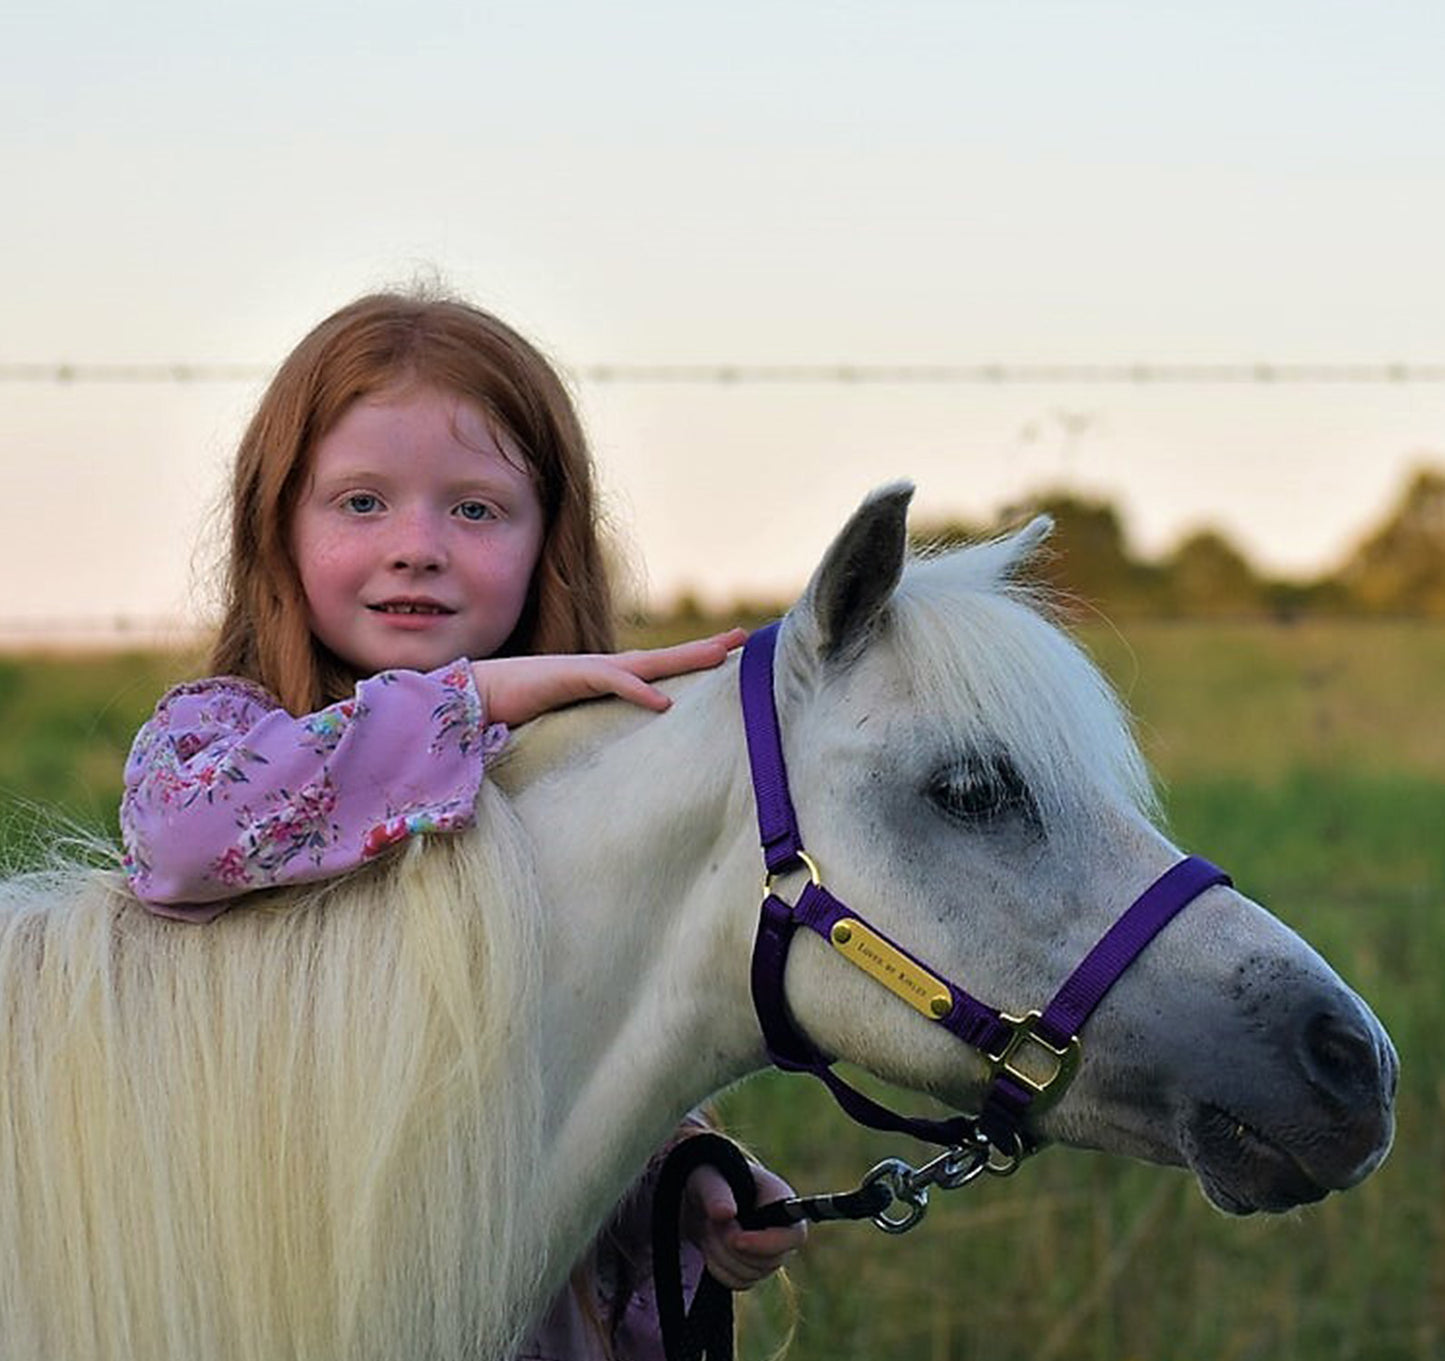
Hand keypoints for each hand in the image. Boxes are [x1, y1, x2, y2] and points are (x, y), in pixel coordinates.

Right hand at [471, 629, 747, 726]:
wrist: (473, 696)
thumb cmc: (513, 711)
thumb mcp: (564, 723)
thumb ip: (589, 731)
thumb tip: (611, 757)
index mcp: (603, 679)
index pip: (655, 668)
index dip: (689, 661)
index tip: (725, 656)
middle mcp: (601, 668)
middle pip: (663, 657)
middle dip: (703, 648)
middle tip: (745, 637)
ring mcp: (587, 669)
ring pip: (646, 662)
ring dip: (684, 658)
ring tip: (722, 654)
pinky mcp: (569, 676)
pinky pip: (610, 681)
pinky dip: (637, 690)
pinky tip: (665, 702)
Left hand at [681, 1161, 807, 1290]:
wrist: (697, 1198)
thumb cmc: (708, 1178)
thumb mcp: (707, 1177)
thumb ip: (716, 1192)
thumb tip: (726, 1212)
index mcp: (780, 1199)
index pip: (795, 1235)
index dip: (768, 1244)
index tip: (736, 1240)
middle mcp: (782, 1229)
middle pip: (771, 1261)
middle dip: (732, 1246)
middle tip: (710, 1223)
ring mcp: (769, 1252)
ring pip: (752, 1275)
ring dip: (721, 1256)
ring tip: (709, 1228)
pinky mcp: (753, 1268)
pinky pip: (739, 1283)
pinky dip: (718, 1269)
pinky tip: (709, 1246)